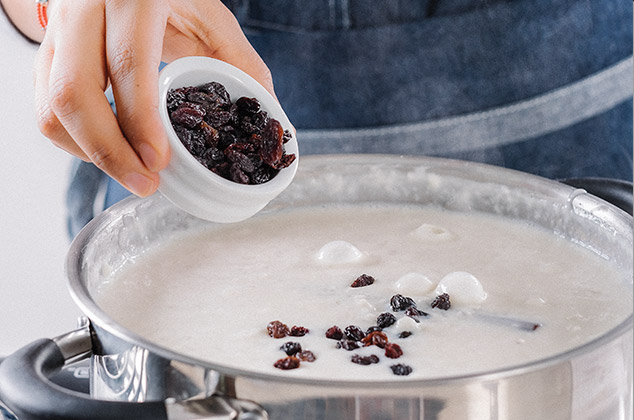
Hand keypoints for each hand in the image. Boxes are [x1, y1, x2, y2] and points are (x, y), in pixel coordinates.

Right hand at [34, 0, 273, 196]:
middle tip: (145, 183)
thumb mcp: (212, 17)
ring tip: (132, 173)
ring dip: (89, 152)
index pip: (128, 63)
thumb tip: (272, 119)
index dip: (140, 120)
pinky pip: (46, 106)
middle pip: (74, 91)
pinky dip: (76, 140)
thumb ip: (241, 63)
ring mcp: (58, 31)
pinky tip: (111, 150)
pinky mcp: (47, 51)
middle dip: (108, 151)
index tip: (159, 162)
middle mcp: (85, 10)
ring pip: (51, 105)